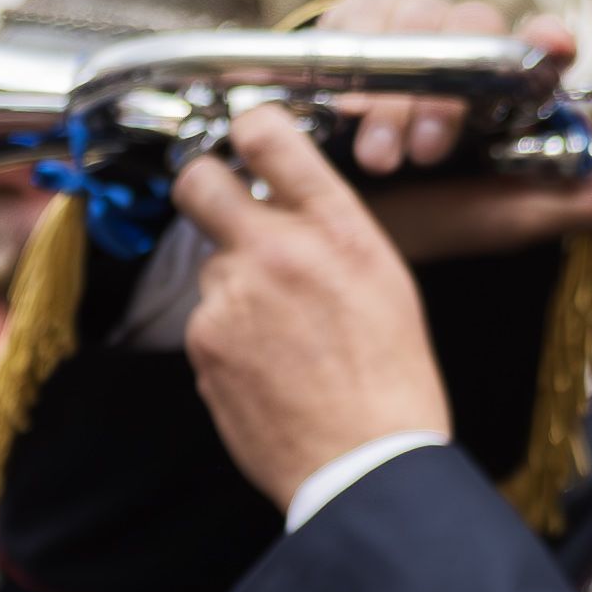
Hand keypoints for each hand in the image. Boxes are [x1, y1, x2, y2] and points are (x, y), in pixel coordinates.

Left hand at [176, 105, 451, 509]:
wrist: (366, 462)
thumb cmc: (393, 381)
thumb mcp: (388, 283)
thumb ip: (333, 234)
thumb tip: (287, 208)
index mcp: (339, 230)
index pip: (268, 136)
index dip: (249, 129)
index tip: (245, 136)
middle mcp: (278, 250)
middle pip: (198, 182)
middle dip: (205, 189)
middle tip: (225, 211)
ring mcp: (231, 296)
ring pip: (211, 265)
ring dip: (235, 288)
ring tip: (285, 335)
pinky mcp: (202, 341)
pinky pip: (206, 321)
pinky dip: (231, 338)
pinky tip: (271, 367)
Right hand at [314, 0, 591, 262]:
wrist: (331, 216)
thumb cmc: (425, 218)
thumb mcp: (505, 218)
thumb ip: (580, 204)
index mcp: (512, 89)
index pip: (542, 48)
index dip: (548, 41)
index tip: (552, 46)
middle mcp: (469, 50)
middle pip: (474, 33)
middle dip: (444, 99)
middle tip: (426, 156)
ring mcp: (415, 29)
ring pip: (415, 26)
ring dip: (393, 97)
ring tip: (379, 158)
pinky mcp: (359, 19)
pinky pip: (362, 12)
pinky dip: (352, 58)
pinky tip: (342, 108)